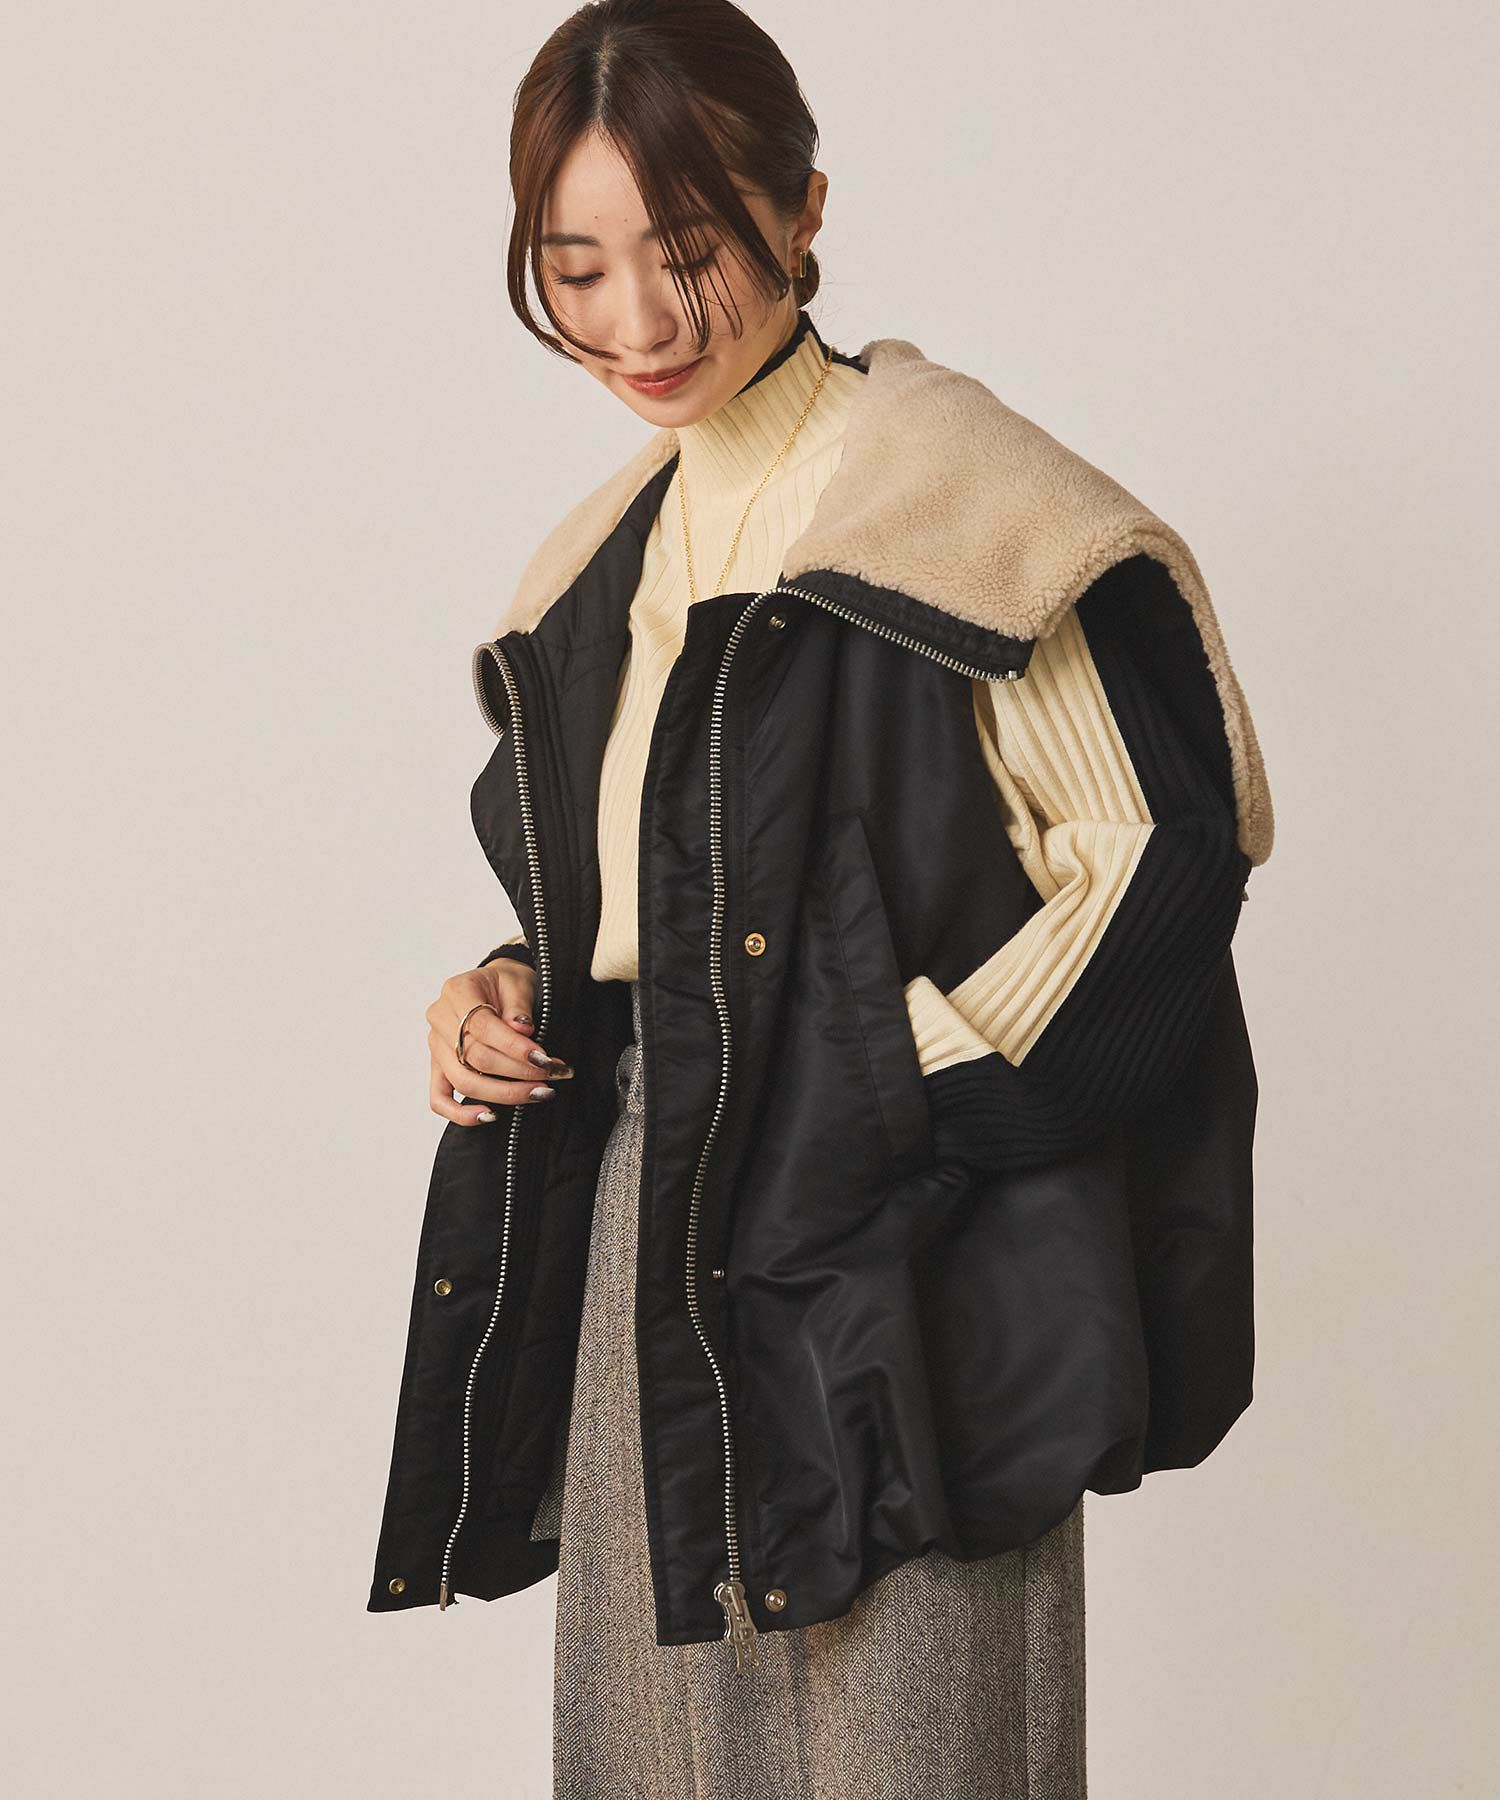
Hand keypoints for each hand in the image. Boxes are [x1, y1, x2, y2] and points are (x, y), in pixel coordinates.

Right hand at [426, 961, 572, 1125]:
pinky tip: (490, 1116)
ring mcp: (436, 1046)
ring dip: (503, 1094)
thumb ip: (519, 1006)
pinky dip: (461, 1113)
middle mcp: (440, 1019)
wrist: (494, 985)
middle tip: (552, 1076)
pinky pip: (439, 1098)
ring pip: (463, 1081)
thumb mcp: (519, 981)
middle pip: (475, 1058)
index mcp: (457, 991)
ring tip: (538, 1093)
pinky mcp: (438, 1067)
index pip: (483, 1027)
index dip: (514, 1047)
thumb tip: (522, 1030)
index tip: (544, 1060)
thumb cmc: (507, 983)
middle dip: (518, 1072)